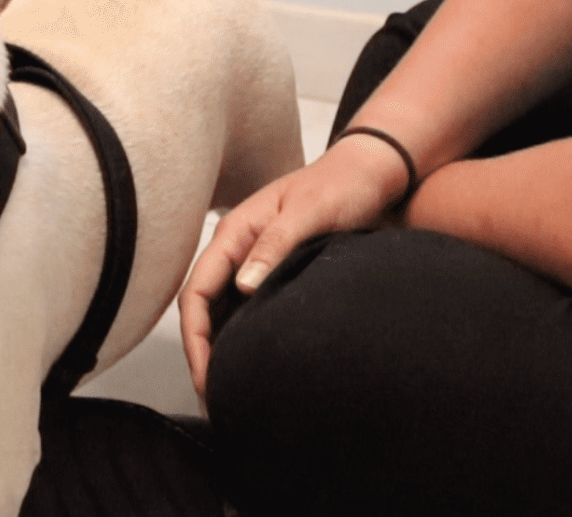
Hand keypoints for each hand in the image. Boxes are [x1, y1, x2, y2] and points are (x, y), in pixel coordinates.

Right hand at [179, 133, 412, 398]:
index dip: (194, 336)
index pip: (196, 291)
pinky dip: (248, 341)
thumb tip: (242, 287)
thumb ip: (274, 245)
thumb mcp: (309, 212)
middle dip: (203, 353)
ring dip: (223, 351)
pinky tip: (258, 365)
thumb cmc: (341, 185)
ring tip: (232, 390)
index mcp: (235, 234)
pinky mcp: (279, 275)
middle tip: (214, 396)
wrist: (376, 175)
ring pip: (225, 315)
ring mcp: (258, 265)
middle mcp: (239, 252)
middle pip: (204, 309)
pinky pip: (252, 314)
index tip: (206, 374)